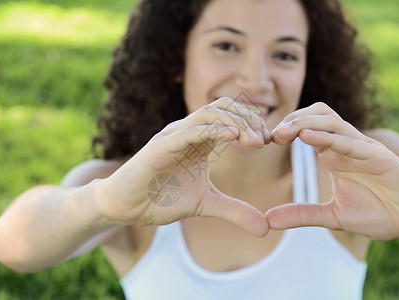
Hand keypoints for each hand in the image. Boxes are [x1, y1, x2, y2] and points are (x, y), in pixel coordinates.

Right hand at [95, 97, 270, 235]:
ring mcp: (173, 136)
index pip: (230, 117)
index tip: (271, 141)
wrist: (126, 207)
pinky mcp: (160, 146)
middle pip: (223, 107)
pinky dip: (211, 130)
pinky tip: (232, 136)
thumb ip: (235, 211)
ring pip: (208, 113)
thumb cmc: (162, 199)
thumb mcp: (207, 205)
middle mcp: (188, 132)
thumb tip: (266, 227)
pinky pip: (188, 131)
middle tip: (265, 139)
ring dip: (234, 122)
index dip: (253, 124)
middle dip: (248, 118)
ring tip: (254, 140)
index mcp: (200, 140)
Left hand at [266, 102, 398, 240]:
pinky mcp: (379, 157)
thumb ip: (301, 214)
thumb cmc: (379, 213)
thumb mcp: (332, 216)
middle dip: (292, 119)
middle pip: (317, 115)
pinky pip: (351, 141)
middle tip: (270, 135)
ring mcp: (363, 148)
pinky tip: (307, 137)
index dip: (284, 130)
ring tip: (282, 133)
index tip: (263, 141)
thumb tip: (268, 220)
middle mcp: (346, 146)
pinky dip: (328, 137)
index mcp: (334, 155)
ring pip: (332, 121)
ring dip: (305, 122)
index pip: (306, 129)